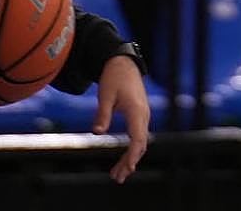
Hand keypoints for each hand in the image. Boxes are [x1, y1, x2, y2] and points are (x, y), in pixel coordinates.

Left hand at [93, 55, 150, 183]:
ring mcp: (143, 115)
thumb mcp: (105, 95)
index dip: (133, 155)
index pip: (138, 139)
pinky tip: (124, 158)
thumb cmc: (114, 77)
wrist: (123, 62)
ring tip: (118, 173)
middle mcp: (143, 115)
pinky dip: (132, 149)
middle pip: (140, 145)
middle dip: (130, 162)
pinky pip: (138, 136)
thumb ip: (102, 114)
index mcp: (137, 111)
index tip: (128, 168)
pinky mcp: (139, 115)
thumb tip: (97, 133)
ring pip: (140, 142)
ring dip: (130, 158)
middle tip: (117, 177)